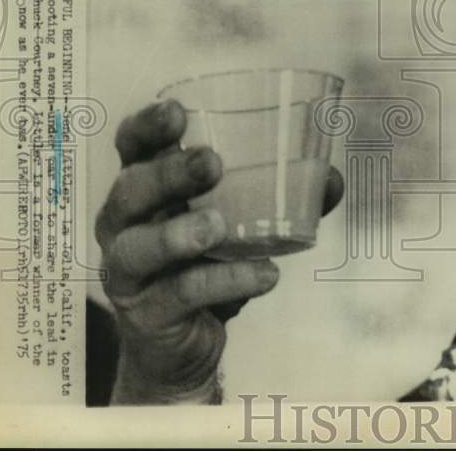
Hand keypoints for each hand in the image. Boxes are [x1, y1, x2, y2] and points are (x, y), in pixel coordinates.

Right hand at [96, 99, 342, 403]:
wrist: (184, 343)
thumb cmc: (208, 261)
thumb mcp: (243, 222)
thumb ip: (285, 196)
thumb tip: (331, 179)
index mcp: (144, 187)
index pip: (131, 147)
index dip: (146, 127)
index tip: (177, 111)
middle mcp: (124, 225)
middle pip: (129, 191)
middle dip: (167, 174)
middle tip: (212, 163)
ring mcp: (128, 272)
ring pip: (137, 248)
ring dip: (175, 235)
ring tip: (218, 227)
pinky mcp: (146, 315)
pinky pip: (181, 295)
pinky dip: (225, 283)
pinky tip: (264, 274)